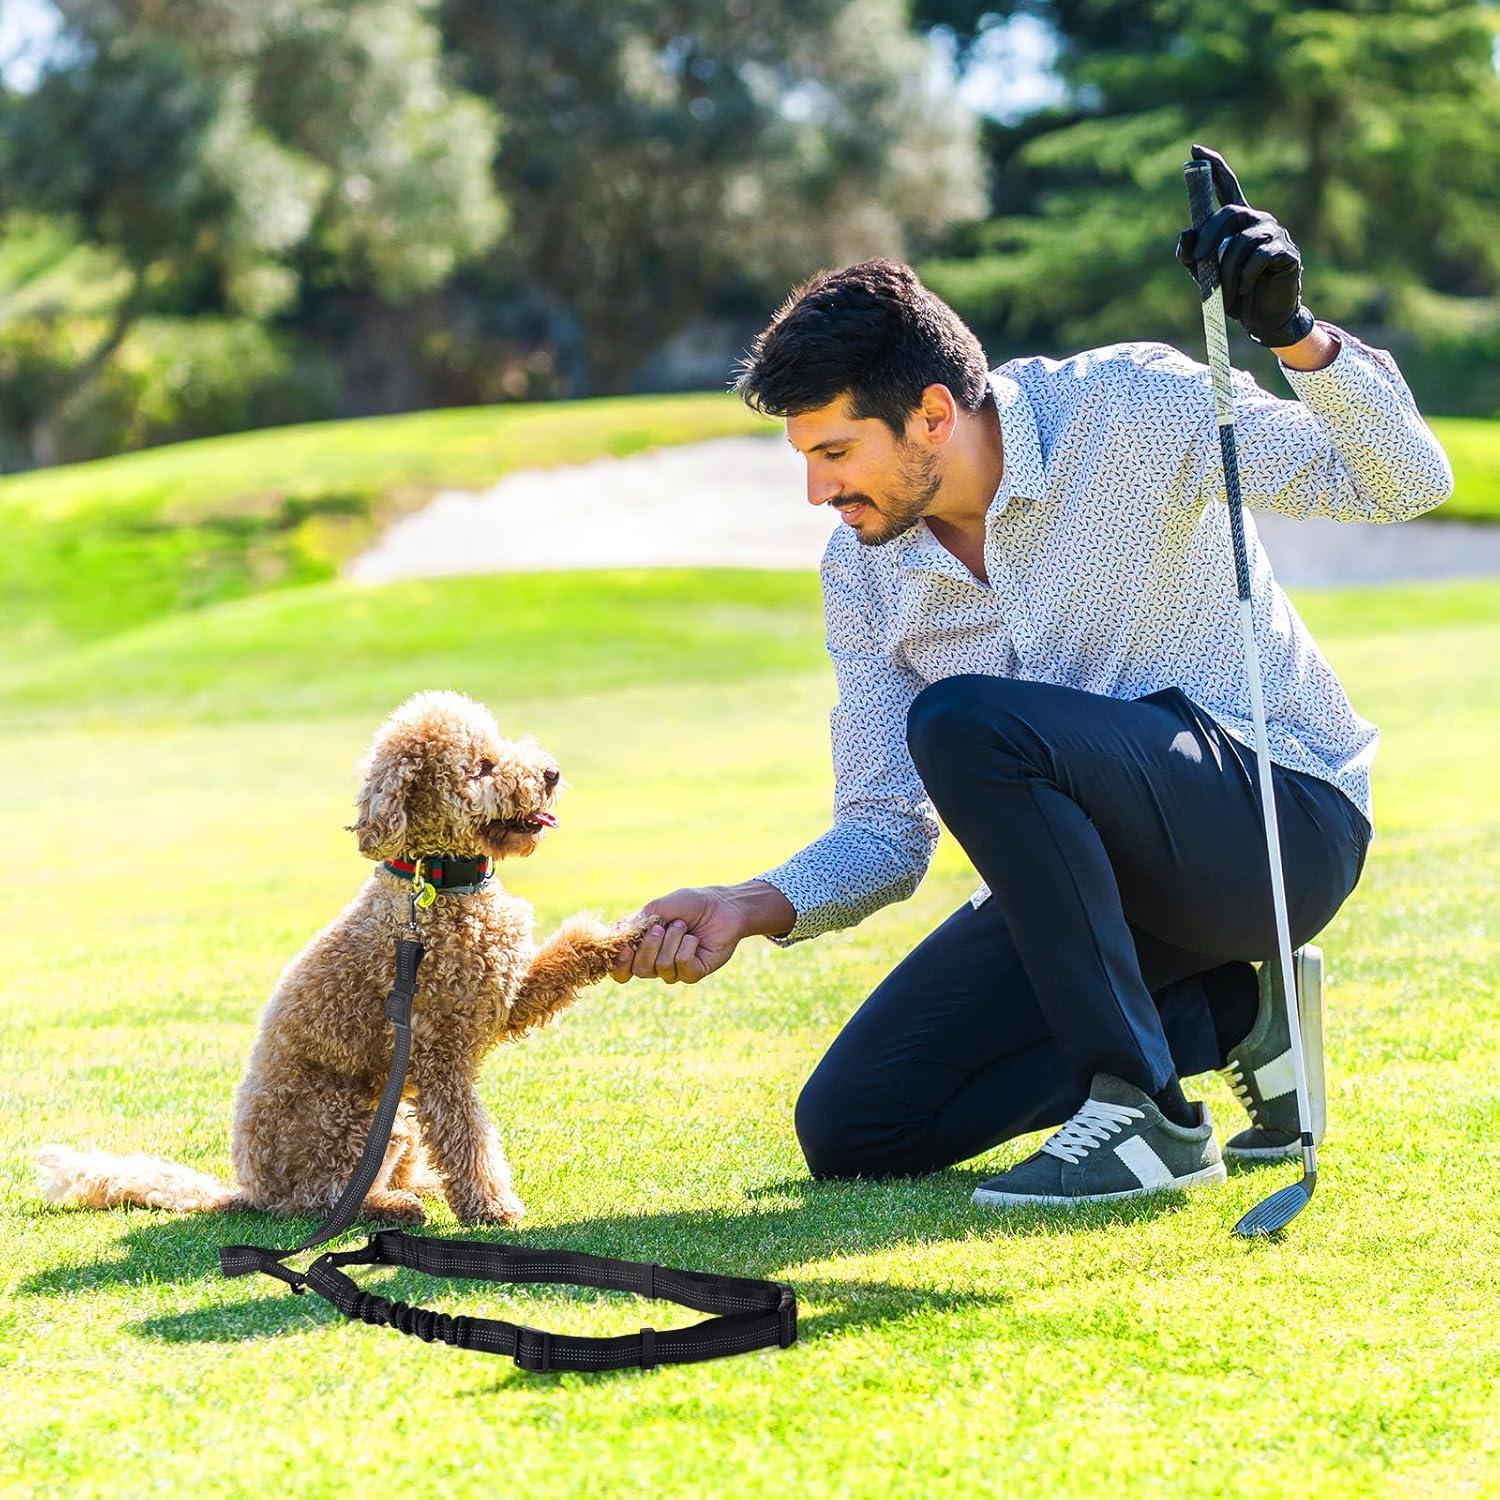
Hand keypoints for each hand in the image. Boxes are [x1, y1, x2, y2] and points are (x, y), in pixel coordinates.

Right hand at [609, 886, 749, 984]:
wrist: (721, 905)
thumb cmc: (689, 904)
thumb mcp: (656, 909)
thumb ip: (634, 924)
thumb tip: (612, 937)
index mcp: (643, 949)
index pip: (622, 971)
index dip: (619, 965)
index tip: (625, 949)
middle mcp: (656, 963)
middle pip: (640, 969)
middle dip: (650, 945)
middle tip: (663, 927)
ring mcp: (676, 970)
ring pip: (662, 967)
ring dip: (673, 940)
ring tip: (683, 927)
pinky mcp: (695, 973)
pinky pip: (682, 966)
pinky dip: (687, 946)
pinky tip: (695, 939)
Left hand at [1175, 143, 1315, 348]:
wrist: (1261, 319)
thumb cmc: (1233, 294)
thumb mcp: (1205, 275)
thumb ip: (1193, 254)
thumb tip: (1187, 231)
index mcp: (1238, 223)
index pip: (1227, 186)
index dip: (1213, 167)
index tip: (1195, 150)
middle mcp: (1258, 221)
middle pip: (1229, 213)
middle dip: (1209, 238)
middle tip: (1199, 263)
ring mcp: (1275, 234)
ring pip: (1240, 242)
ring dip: (1226, 271)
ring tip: (1227, 291)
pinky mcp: (1286, 252)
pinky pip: (1258, 258)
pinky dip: (1244, 278)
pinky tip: (1244, 290)